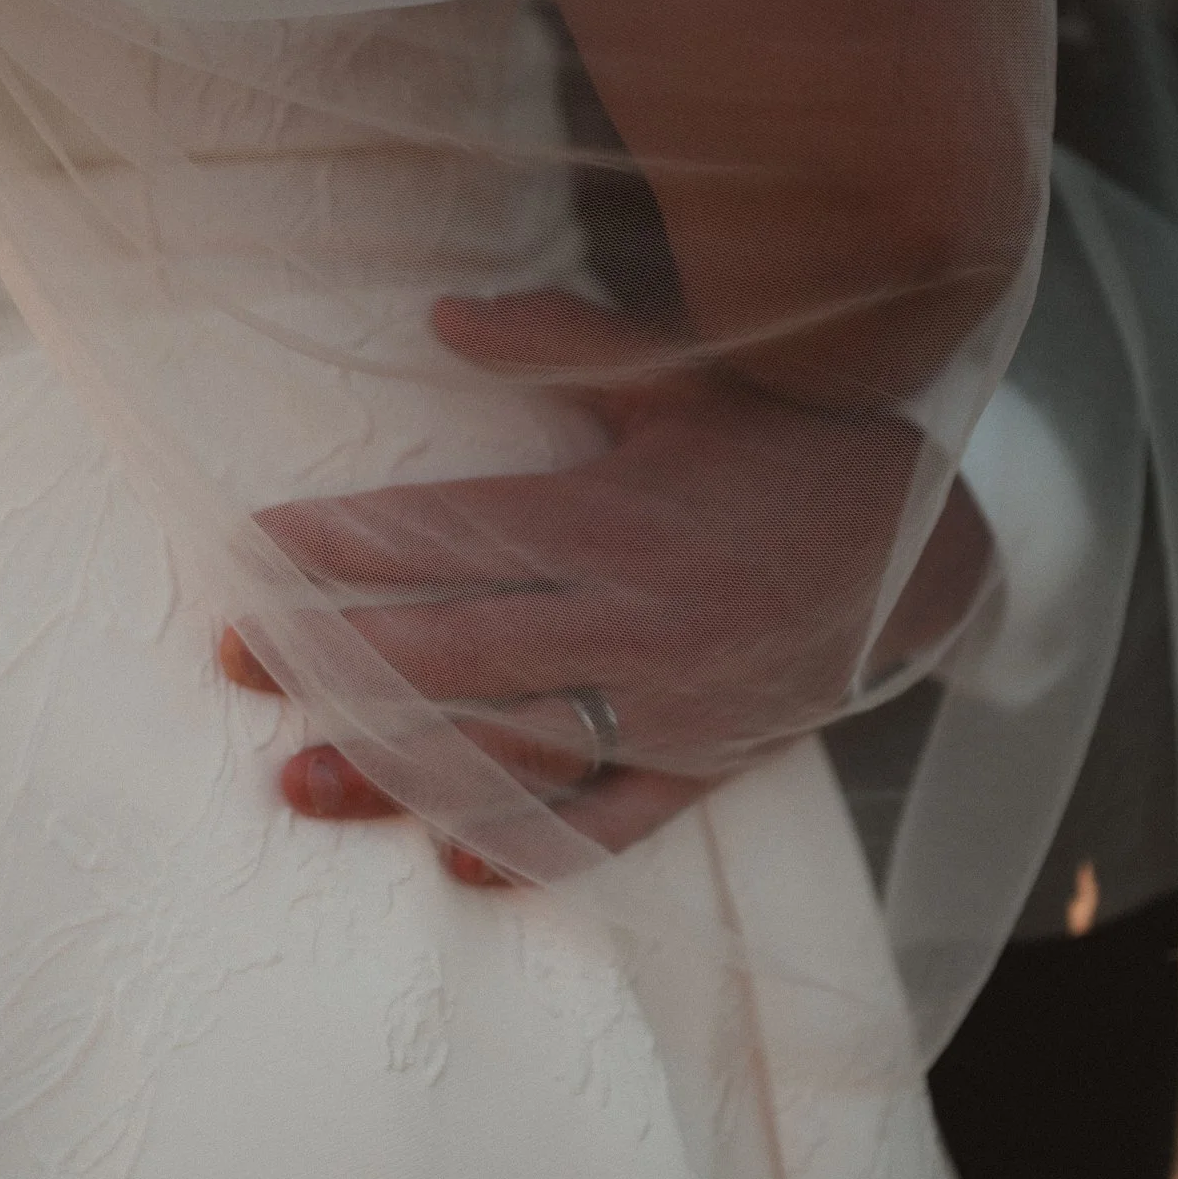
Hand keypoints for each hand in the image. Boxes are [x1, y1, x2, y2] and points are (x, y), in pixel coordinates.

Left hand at [219, 289, 991, 883]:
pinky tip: (456, 861)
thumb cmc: (796, 448)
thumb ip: (561, 339)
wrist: (940, 551)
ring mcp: (671, 706)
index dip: (344, 542)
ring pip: (513, 747)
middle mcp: (635, 621)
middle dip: (336, 656)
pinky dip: (535, 845)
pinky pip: (614, 821)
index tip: (255, 546)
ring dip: (399, 766)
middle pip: (456, 648)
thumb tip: (439, 317)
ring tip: (298, 778)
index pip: (451, 533)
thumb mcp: (690, 373)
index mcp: (618, 518)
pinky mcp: (707, 763)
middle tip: (236, 658)